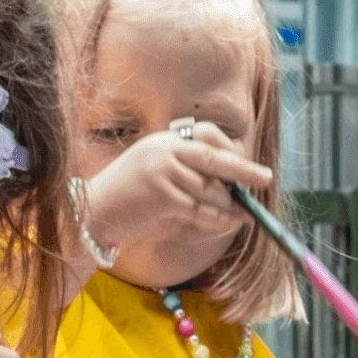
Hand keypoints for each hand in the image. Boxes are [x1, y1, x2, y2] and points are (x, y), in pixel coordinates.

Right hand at [82, 121, 272, 250]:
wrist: (92, 213)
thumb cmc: (127, 199)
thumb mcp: (155, 175)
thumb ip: (185, 173)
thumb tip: (229, 186)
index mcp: (164, 140)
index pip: (205, 134)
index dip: (229, 148)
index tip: (245, 163)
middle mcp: (164, 149)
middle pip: (214, 157)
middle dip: (244, 170)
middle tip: (266, 178)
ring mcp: (162, 171)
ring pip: (209, 190)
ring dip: (230, 207)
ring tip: (244, 216)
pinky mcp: (161, 195)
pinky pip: (200, 209)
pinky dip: (218, 219)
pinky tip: (232, 223)